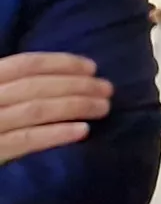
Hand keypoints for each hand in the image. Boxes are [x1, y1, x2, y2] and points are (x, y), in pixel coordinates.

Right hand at [0, 51, 111, 165]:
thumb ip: (10, 84)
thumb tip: (55, 75)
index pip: (24, 64)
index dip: (61, 63)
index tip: (92, 66)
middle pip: (36, 86)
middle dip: (77, 85)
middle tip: (108, 89)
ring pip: (36, 110)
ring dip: (75, 106)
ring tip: (103, 108)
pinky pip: (26, 140)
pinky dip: (56, 134)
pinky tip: (83, 131)